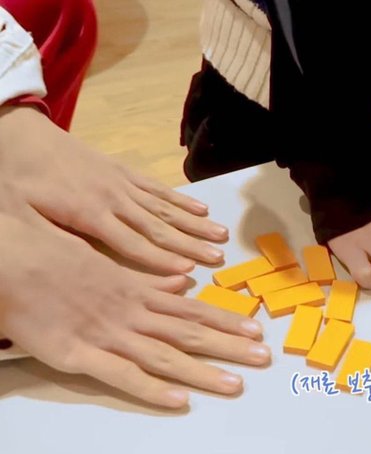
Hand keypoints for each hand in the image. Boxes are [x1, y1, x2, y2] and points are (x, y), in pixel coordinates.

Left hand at [0, 105, 227, 273]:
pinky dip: (181, 199)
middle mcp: (114, 199)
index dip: (160, 259)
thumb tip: (84, 267)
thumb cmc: (19, 180)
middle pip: (158, 226)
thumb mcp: (20, 215)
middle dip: (190, 243)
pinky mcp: (125, 172)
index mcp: (89, 214)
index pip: (132, 243)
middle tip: (218, 256)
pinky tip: (201, 208)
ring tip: (221, 234)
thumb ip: (54, 240)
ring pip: (165, 208)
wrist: (23, 136)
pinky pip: (158, 188)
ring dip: (195, 223)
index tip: (188, 271)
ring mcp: (123, 183)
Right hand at [0, 212, 270, 407]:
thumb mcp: (110, 262)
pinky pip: (120, 376)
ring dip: (202, 371)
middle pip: (189, 332)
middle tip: (263, 356)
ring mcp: (108, 334)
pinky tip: (179, 400)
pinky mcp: (77, 355)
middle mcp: (132, 312)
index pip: (192, 308)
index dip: (225, 319)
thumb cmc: (60, 256)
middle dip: (229, 345)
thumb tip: (184, 282)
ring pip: (165, 355)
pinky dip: (151, 389)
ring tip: (235, 384)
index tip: (254, 327)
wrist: (15, 257)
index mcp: (138, 290)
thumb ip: (149, 278)